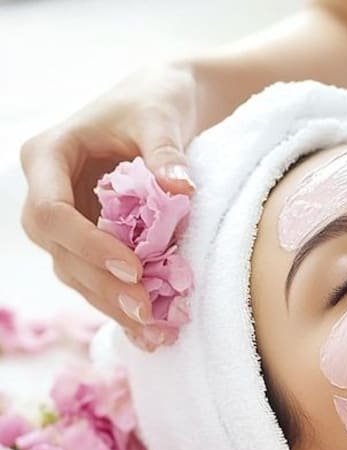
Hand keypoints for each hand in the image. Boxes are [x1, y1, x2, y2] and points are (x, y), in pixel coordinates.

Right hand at [20, 63, 198, 350]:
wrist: (164, 107)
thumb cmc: (155, 101)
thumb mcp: (160, 116)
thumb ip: (165, 151)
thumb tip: (180, 190)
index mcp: (49, 156)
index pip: (51, 211)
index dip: (87, 245)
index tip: (133, 267)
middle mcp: (50, 192)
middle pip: (59, 251)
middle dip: (100, 285)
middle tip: (145, 311)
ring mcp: (71, 220)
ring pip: (76, 273)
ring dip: (112, 305)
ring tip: (154, 331)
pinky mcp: (94, 239)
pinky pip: (100, 277)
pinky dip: (124, 304)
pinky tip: (151, 334)